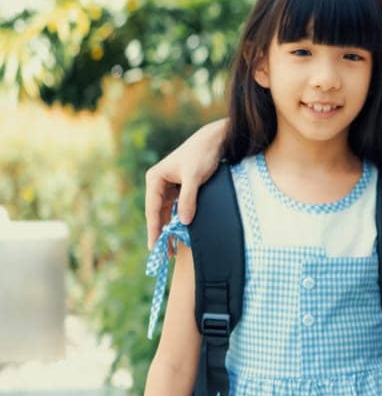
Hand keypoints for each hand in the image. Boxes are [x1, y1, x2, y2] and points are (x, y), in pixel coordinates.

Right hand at [145, 121, 224, 248]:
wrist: (215, 140)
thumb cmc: (202, 155)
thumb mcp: (195, 177)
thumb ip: (188, 199)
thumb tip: (184, 223)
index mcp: (155, 179)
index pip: (153, 209)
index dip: (154, 229)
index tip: (154, 247)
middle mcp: (159, 183)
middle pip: (158, 213)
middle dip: (162, 233)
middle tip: (165, 254)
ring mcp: (169, 186)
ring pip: (168, 213)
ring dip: (170, 229)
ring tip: (173, 249)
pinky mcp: (181, 188)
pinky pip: (177, 208)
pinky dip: (180, 220)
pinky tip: (182, 233)